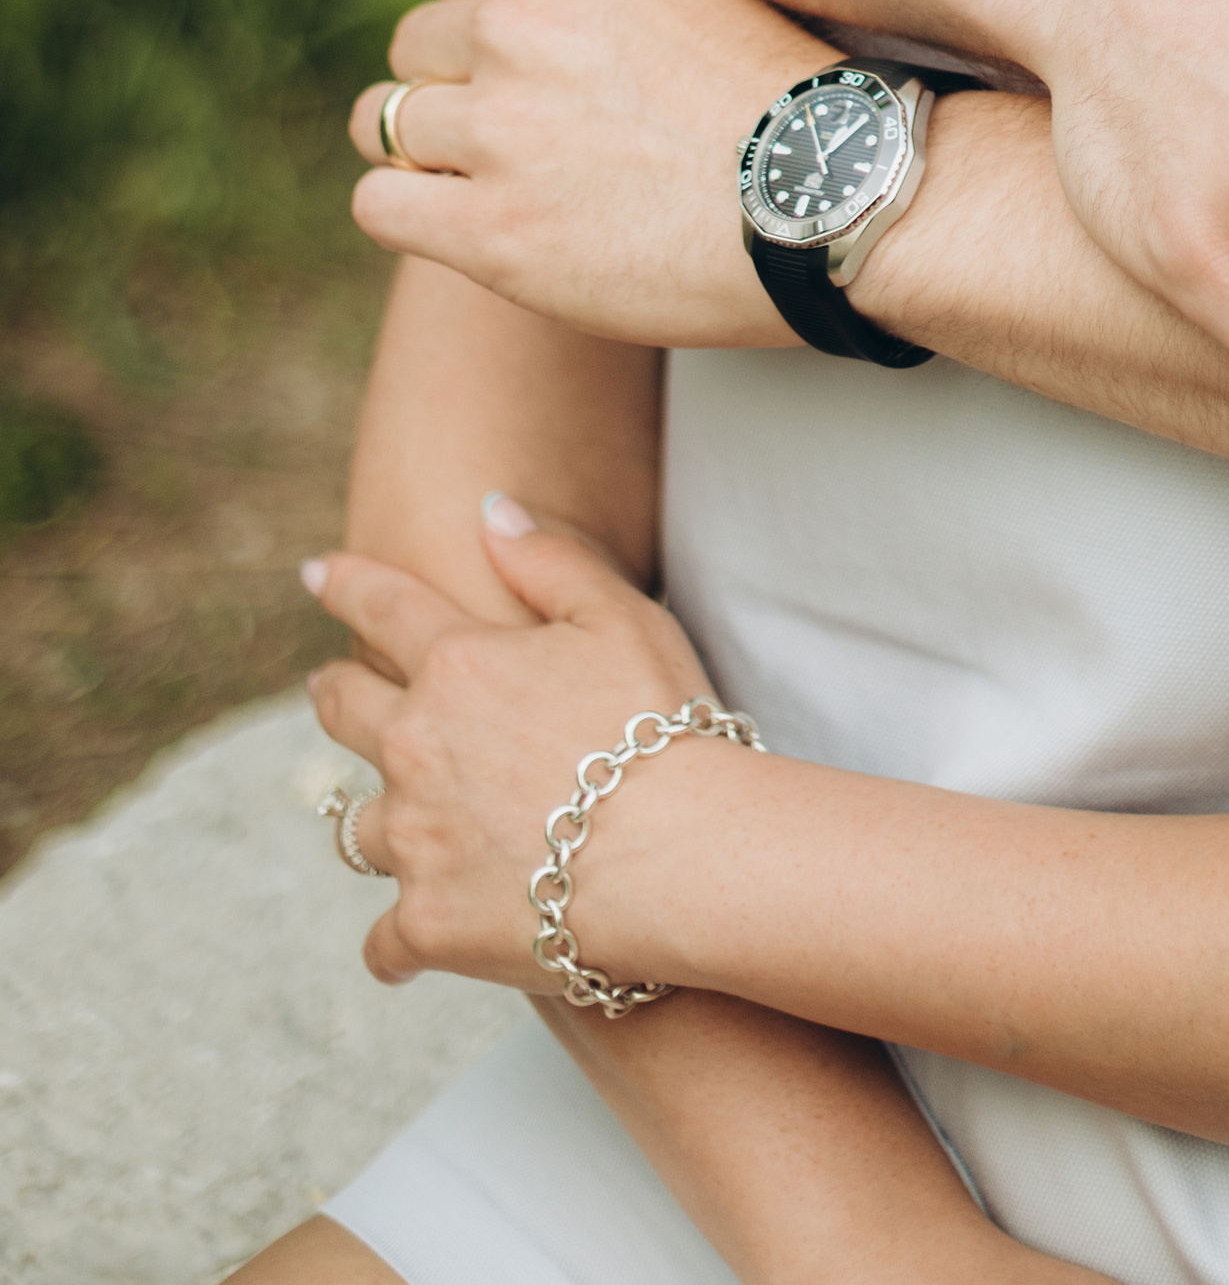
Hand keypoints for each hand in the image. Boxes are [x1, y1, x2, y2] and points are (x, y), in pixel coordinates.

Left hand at [309, 500, 720, 994]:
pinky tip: (407, 953)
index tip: (316, 573)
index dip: (346, 584)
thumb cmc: (663, 728)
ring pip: (363, 828)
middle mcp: (415, 746)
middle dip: (335, 693)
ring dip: (383, 821)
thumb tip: (490, 507)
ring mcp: (415, 841)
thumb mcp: (620, 615)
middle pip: (343, 709)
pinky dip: (397, 945)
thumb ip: (549, 558)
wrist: (679, 858)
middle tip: (334, 690)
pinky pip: (385, 943)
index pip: (382, 607)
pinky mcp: (428, 924)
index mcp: (457, 663)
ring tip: (402, 826)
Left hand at [349, 0, 817, 342]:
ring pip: (384, 120)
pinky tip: (474, 228)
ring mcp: (500, 127)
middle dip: (457, 90)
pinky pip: (379, 202)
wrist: (837, 200)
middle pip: (416, 45)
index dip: (489, 38)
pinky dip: (412, 213)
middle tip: (524, 141)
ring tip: (501, 185)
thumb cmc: (780, 107)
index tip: (537, 80)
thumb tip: (511, 7)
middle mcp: (520, 23)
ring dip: (430, 153)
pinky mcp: (492, 226)